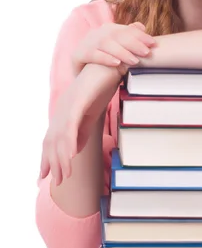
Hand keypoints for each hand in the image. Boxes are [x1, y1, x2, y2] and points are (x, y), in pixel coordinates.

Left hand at [40, 64, 121, 185]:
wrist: (110, 66)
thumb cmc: (102, 87)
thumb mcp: (91, 113)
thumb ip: (82, 130)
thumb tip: (74, 149)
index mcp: (64, 112)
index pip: (51, 139)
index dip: (47, 158)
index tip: (45, 175)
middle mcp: (62, 109)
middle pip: (52, 141)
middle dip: (53, 163)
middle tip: (57, 182)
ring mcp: (68, 105)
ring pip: (60, 137)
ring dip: (62, 158)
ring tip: (64, 176)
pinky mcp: (78, 102)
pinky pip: (71, 125)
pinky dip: (70, 141)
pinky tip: (70, 156)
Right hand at [71, 21, 155, 76]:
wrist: (83, 81)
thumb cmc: (105, 65)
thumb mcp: (118, 51)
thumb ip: (128, 39)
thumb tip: (141, 26)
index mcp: (107, 30)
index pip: (125, 30)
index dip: (140, 35)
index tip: (153, 43)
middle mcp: (96, 33)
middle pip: (117, 35)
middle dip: (134, 43)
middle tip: (147, 52)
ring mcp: (86, 43)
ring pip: (106, 44)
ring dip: (122, 51)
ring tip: (135, 61)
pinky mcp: (78, 54)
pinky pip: (93, 54)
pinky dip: (106, 58)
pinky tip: (116, 63)